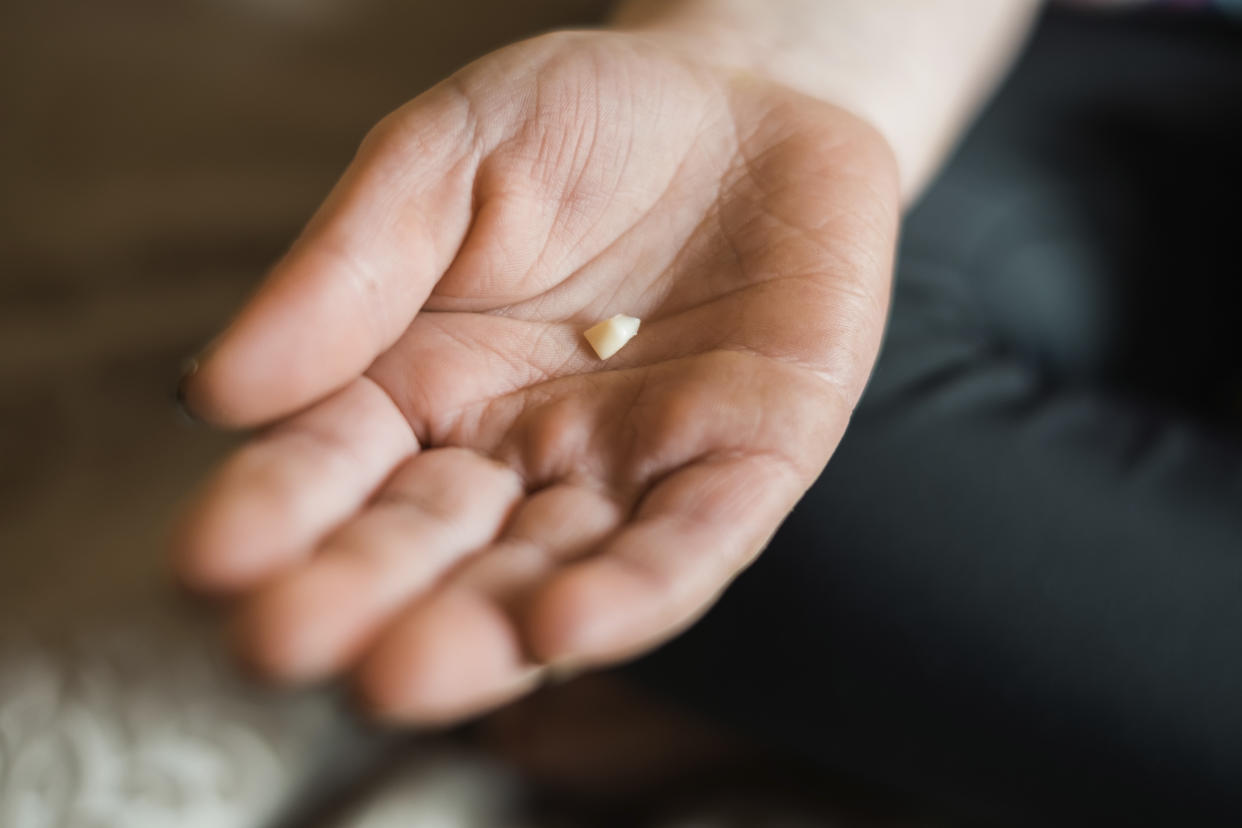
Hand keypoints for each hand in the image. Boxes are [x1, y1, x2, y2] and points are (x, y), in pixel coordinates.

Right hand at [174, 30, 898, 722]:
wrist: (748, 99)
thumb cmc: (587, 124)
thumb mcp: (450, 157)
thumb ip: (351, 269)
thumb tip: (218, 392)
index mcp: (426, 383)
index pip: (335, 462)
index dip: (277, 511)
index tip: (208, 560)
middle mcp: (519, 452)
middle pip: (433, 545)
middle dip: (363, 597)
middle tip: (283, 644)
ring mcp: (633, 469)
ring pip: (549, 574)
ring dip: (480, 631)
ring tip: (403, 674)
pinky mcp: (745, 464)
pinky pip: (691, 544)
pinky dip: (633, 592)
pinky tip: (562, 628)